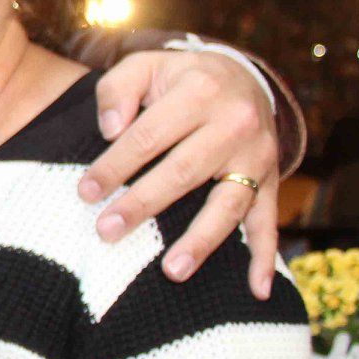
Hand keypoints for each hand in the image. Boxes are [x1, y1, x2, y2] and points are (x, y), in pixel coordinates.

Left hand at [77, 51, 280, 297]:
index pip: (147, 136)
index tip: (85, 192)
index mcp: (199, 92)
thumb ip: (117, 91)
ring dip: (201, 241)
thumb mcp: (144, 67)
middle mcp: (234, 123)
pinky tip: (257, 290)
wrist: (243, 77)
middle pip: (183, 172)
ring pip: (228, 203)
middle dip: (142, 205)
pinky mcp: (272, 179)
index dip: (114, 166)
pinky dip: (265, 256)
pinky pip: (268, 221)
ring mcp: (257, 155)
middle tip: (107, 231)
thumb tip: (110, 131)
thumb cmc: (178, 79)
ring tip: (172, 271)